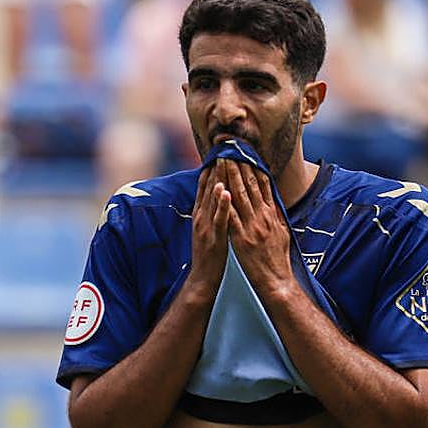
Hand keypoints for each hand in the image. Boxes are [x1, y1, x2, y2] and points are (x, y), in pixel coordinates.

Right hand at [186, 164, 230, 299]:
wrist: (203, 279)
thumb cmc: (209, 255)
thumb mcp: (207, 230)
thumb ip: (210, 213)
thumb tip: (216, 197)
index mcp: (200, 214)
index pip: (205, 186)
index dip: (211, 168)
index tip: (218, 152)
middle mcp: (201, 217)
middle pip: (209, 187)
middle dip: (216, 167)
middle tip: (223, 148)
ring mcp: (207, 226)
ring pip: (213, 199)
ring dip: (218, 179)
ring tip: (224, 161)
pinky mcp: (215, 237)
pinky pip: (220, 218)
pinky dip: (222, 204)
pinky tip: (227, 191)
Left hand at [223, 160, 294, 299]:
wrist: (276, 280)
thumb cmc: (278, 258)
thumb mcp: (283, 232)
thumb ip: (277, 215)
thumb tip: (274, 201)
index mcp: (272, 214)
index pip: (263, 185)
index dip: (254, 167)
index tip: (247, 153)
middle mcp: (263, 217)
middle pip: (251, 186)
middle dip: (240, 166)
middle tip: (231, 150)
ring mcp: (252, 227)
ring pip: (240, 196)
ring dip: (231, 177)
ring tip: (223, 161)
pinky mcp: (241, 238)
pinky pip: (232, 216)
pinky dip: (225, 202)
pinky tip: (219, 190)